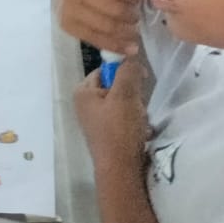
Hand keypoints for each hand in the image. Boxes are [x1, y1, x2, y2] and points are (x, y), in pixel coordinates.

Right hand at [58, 0, 143, 55]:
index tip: (142, 0)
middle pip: (114, 9)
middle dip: (131, 16)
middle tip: (137, 18)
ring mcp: (66, 8)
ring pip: (106, 26)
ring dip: (126, 32)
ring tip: (135, 32)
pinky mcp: (66, 25)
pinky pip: (96, 39)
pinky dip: (116, 46)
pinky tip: (129, 48)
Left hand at [73, 58, 148, 182]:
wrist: (121, 168)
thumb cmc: (119, 130)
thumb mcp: (125, 96)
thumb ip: (128, 72)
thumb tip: (130, 54)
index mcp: (82, 91)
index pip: (106, 69)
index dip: (124, 72)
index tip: (141, 80)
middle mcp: (84, 103)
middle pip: (116, 85)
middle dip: (132, 95)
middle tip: (137, 107)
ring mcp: (95, 119)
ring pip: (123, 102)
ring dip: (137, 109)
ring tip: (139, 121)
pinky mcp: (107, 131)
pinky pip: (125, 117)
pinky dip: (135, 122)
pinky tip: (140, 131)